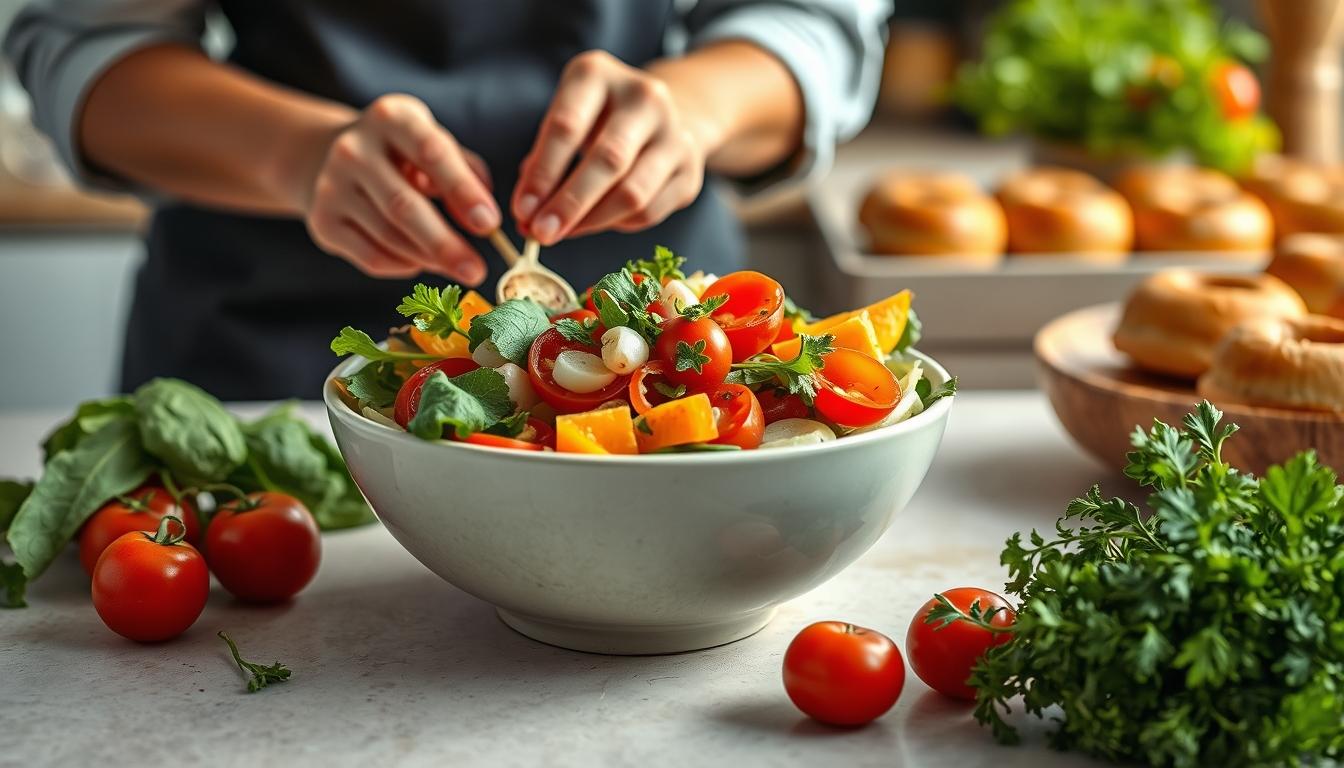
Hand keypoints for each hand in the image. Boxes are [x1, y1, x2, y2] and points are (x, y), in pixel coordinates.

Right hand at [302, 94, 497, 282]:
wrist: (329, 157)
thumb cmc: (402, 153)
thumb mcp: (434, 142)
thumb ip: (466, 173)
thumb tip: (484, 219)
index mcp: (390, 117)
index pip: (430, 152)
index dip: (462, 190)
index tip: (488, 224)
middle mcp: (354, 149)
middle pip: (403, 205)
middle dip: (445, 243)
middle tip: (477, 271)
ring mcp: (331, 186)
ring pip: (389, 236)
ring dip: (430, 259)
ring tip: (458, 267)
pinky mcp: (322, 222)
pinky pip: (372, 257)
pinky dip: (405, 266)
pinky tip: (422, 262)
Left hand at [512, 51, 707, 244]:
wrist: (663, 114)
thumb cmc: (597, 119)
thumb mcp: (565, 119)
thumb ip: (543, 160)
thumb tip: (527, 214)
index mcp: (598, 74)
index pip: (567, 127)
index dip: (542, 174)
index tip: (522, 210)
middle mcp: (643, 97)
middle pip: (607, 160)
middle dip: (569, 203)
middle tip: (542, 232)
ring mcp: (673, 133)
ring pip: (633, 192)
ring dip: (592, 221)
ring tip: (564, 233)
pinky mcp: (690, 170)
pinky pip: (649, 211)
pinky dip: (617, 223)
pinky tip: (597, 222)